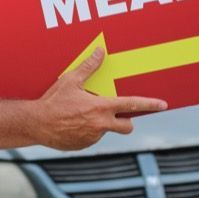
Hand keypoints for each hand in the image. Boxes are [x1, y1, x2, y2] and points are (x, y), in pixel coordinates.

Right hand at [31, 49, 167, 151]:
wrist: (35, 124)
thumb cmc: (52, 100)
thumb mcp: (70, 80)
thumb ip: (88, 67)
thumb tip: (100, 51)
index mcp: (101, 107)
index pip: (132, 105)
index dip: (149, 104)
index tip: (162, 104)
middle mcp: (101, 125)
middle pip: (127, 127)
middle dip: (127, 122)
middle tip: (118, 115)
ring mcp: (93, 137)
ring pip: (106, 131)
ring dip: (101, 124)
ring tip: (80, 115)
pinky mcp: (84, 145)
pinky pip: (91, 138)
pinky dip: (87, 131)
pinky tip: (72, 124)